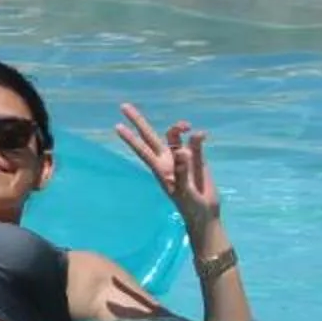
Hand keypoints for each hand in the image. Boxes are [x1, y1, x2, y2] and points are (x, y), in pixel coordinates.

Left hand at [115, 103, 220, 228]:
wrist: (204, 214)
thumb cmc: (189, 206)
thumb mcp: (183, 192)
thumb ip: (181, 173)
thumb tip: (181, 151)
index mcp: (160, 168)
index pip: (142, 149)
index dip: (130, 138)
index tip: (117, 127)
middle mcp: (167, 159)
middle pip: (150, 135)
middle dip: (138, 121)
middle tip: (123, 106)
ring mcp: (182, 157)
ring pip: (174, 135)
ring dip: (178, 127)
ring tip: (187, 127)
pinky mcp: (197, 158)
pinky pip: (195, 141)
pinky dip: (197, 136)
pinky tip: (202, 135)